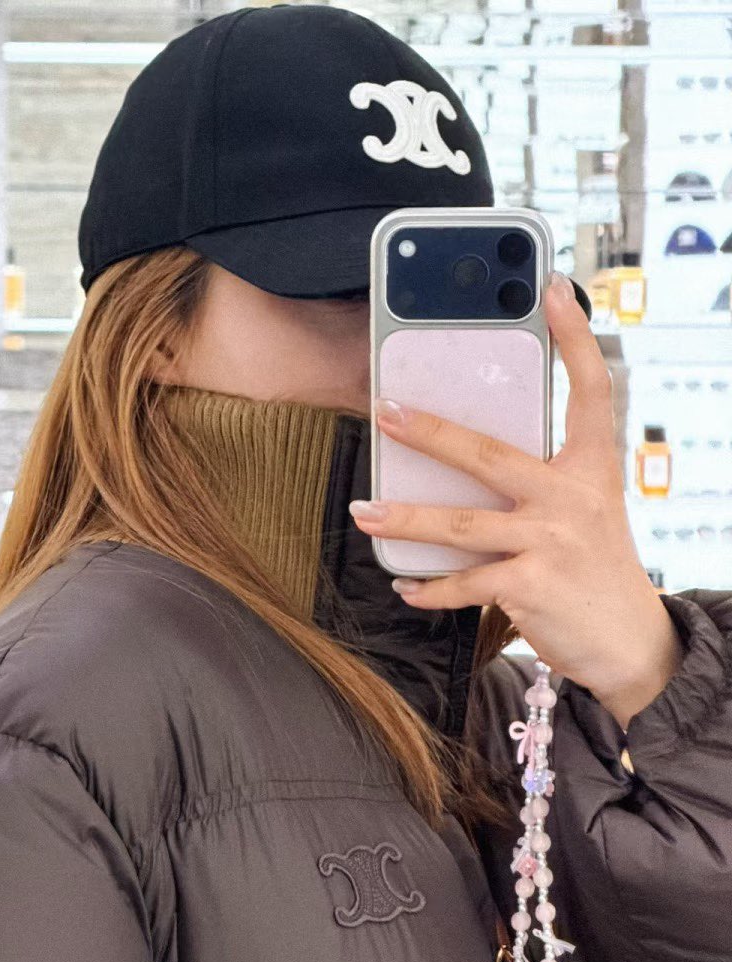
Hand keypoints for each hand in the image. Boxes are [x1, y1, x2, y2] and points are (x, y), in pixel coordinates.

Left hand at [348, 272, 681, 730]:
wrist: (627, 642)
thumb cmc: (593, 571)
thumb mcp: (582, 514)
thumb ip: (538, 485)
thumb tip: (466, 468)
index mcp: (591, 467)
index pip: (590, 388)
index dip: (573, 336)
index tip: (550, 289)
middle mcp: (572, 496)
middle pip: (489, 452)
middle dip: (430, 431)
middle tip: (385, 411)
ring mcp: (550, 540)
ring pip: (459, 524)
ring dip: (404, 519)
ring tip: (364, 513)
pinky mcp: (530, 586)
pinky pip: (464, 583)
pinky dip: (430, 589)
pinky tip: (406, 588)